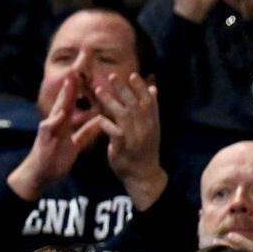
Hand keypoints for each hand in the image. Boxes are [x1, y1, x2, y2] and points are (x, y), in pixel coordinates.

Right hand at [7, 76, 104, 201]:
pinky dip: (55, 120)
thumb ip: (87, 132)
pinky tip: (61, 112)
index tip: (89, 68)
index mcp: (64, 120)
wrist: (40, 174)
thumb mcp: (76, 144)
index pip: (73, 99)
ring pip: (58, 107)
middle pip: (66, 96)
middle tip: (80, 61)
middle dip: (73, 80)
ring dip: (65, 93)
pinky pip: (49, 128)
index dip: (81, 84)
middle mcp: (56, 120)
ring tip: (71, 78)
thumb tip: (100, 122)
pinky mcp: (44, 138)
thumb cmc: (56, 159)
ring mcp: (49, 128)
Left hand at [94, 73, 166, 209]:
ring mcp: (135, 139)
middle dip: (123, 89)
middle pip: (134, 105)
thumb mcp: (152, 128)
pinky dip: (107, 125)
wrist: (143, 175)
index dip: (140, 88)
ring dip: (110, 102)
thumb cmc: (145, 149)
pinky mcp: (123, 149)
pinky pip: (115, 134)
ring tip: (99, 90)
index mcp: (152, 122)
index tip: (132, 75)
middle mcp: (145, 129)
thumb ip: (151, 108)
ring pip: (123, 116)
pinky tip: (99, 118)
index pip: (148, 101)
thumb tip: (153, 88)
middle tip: (111, 76)